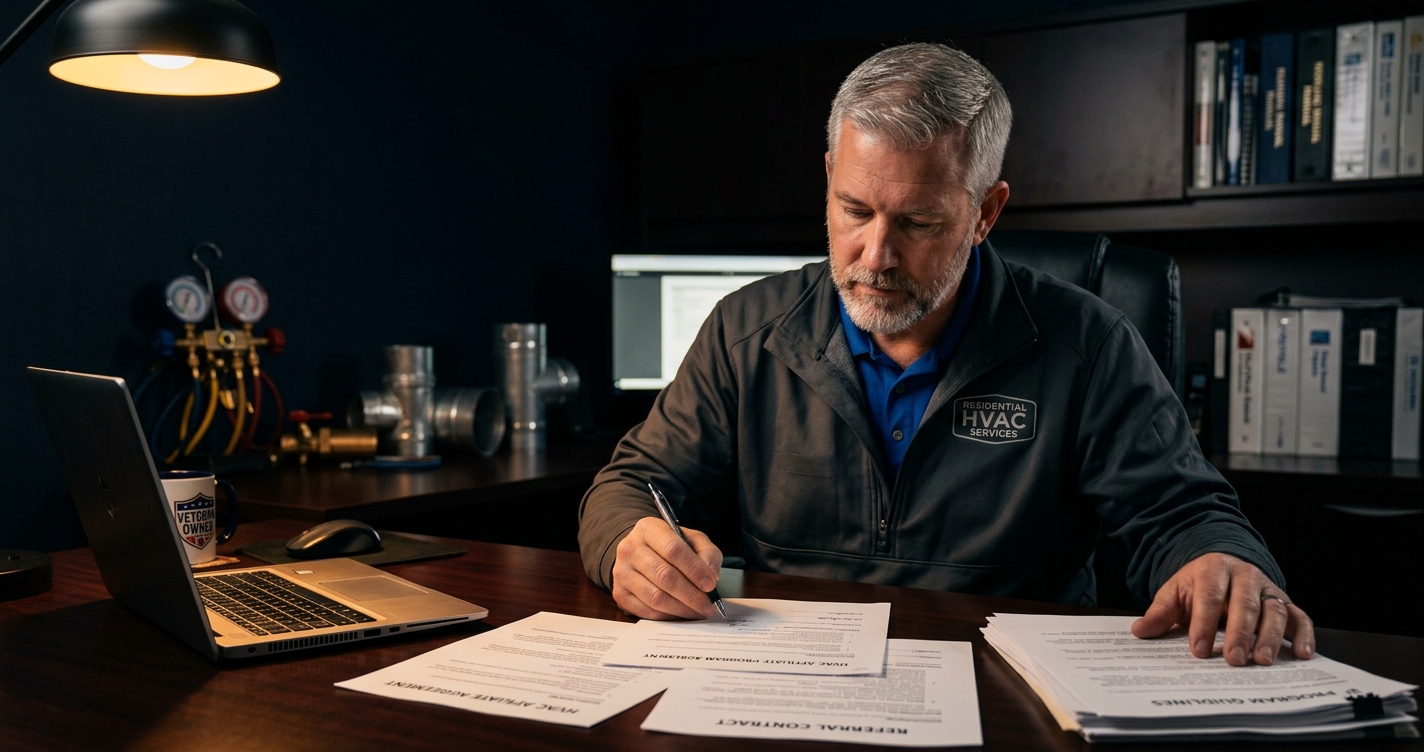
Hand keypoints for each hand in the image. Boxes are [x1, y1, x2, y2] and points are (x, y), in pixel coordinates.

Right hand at [612, 516, 722, 619]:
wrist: (641, 553)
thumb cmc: (670, 546)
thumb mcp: (691, 539)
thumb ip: (707, 553)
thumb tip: (711, 576)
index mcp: (648, 529)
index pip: (673, 549)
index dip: (694, 569)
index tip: (710, 584)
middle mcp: (630, 548)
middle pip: (665, 576)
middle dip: (691, 595)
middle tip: (708, 606)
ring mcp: (621, 572)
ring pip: (656, 597)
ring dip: (682, 609)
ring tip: (698, 612)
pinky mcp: (619, 593)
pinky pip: (646, 611)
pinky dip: (668, 616)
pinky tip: (682, 614)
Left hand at [1131, 552, 1313, 665]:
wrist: (1222, 563)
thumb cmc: (1197, 584)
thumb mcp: (1175, 592)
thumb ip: (1160, 612)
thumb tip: (1139, 631)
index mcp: (1213, 570)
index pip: (1209, 597)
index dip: (1203, 624)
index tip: (1198, 651)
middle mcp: (1244, 575)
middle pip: (1244, 605)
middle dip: (1239, 634)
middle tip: (1234, 661)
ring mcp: (1267, 588)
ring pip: (1273, 610)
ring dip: (1270, 637)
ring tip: (1263, 661)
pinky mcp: (1285, 601)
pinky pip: (1298, 616)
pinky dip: (1304, 634)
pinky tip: (1303, 653)